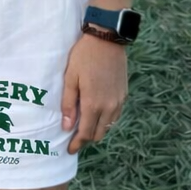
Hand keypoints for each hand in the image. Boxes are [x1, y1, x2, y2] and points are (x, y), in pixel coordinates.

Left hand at [60, 32, 126, 152]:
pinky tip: (97, 112)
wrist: (107, 39)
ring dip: (97, 128)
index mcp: (94, 104)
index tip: (70, 149)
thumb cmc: (84, 56)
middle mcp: (109, 107)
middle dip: (86, 138)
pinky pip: (115, 115)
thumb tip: (67, 127)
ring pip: (108, 126)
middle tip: (74, 136)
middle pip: (99, 133)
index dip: (77, 143)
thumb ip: (69, 103)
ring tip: (84, 124)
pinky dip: (106, 119)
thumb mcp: (70, 77)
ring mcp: (119, 101)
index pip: (86, 133)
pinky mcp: (124, 94)